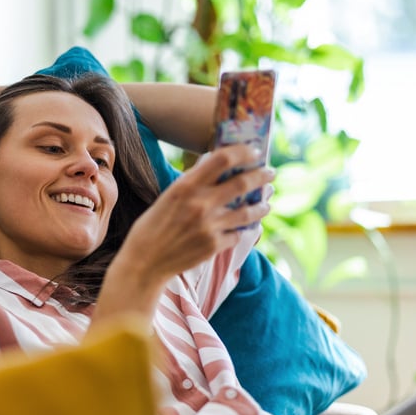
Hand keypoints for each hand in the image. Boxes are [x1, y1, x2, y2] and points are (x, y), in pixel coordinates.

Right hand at [89, 143, 271, 331]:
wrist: (145, 262)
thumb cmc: (153, 226)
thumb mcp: (168, 197)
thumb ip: (192, 183)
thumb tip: (215, 166)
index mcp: (186, 186)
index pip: (223, 159)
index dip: (243, 152)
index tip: (254, 152)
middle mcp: (201, 204)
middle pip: (243, 183)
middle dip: (261, 176)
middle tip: (270, 173)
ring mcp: (210, 226)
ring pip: (248, 211)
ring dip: (261, 205)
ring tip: (266, 203)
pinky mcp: (215, 245)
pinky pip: (238, 233)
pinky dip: (244, 229)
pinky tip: (247, 226)